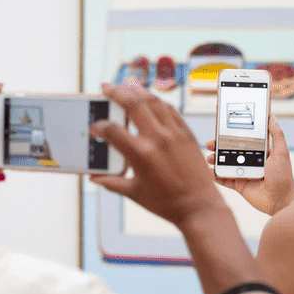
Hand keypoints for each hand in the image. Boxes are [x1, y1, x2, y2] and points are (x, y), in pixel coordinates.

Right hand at [90, 83, 230, 228]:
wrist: (198, 206)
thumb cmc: (166, 203)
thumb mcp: (134, 193)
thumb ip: (112, 182)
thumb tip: (94, 177)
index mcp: (140, 155)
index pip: (112, 131)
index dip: (99, 127)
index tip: (95, 128)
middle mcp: (157, 138)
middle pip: (133, 104)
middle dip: (116, 93)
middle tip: (106, 88)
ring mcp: (174, 133)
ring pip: (153, 101)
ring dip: (137, 91)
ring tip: (126, 87)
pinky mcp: (186, 133)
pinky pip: (170, 109)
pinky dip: (156, 101)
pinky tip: (149, 100)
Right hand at [205, 115, 293, 215]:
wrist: (281, 199)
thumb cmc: (283, 176)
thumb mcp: (281, 153)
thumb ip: (277, 135)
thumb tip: (272, 117)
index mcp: (258, 151)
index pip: (242, 140)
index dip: (231, 134)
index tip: (222, 129)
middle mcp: (249, 161)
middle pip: (230, 150)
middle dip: (219, 146)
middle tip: (211, 143)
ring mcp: (243, 172)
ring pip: (225, 163)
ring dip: (215, 160)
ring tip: (210, 158)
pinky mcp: (238, 185)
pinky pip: (224, 179)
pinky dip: (216, 175)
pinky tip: (211, 171)